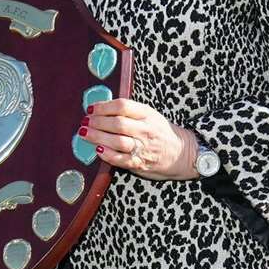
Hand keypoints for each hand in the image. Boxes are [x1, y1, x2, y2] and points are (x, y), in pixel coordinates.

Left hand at [79, 98, 195, 180]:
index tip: (91, 108)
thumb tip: (102, 108)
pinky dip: (106, 154)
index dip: (103, 106)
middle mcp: (145, 129)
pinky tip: (97, 149)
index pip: (123, 106)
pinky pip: (119, 159)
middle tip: (85, 121)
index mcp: (147, 114)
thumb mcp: (150, 115)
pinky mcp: (139, 163)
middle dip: (97, 121)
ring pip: (117, 141)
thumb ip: (130, 112)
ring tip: (84, 133)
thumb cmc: (162, 133)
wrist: (183, 154)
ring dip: (97, 136)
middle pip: (117, 123)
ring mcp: (143, 147)